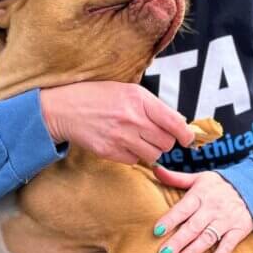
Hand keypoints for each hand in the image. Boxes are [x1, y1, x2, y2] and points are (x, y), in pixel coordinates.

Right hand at [39, 82, 193, 164]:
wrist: (64, 108)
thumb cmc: (98, 97)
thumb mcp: (127, 90)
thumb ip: (153, 106)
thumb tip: (178, 123)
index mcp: (139, 99)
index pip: (174, 123)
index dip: (186, 135)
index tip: (187, 139)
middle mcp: (132, 119)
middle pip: (166, 142)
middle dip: (164, 141)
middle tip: (153, 135)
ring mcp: (120, 137)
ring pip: (153, 155)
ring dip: (149, 149)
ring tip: (136, 138)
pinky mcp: (110, 152)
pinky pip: (135, 161)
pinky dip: (133, 155)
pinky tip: (121, 143)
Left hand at [150, 166, 252, 252]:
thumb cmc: (220, 184)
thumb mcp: (200, 178)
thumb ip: (176, 178)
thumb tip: (155, 169)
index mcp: (200, 194)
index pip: (183, 209)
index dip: (170, 220)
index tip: (156, 231)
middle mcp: (212, 208)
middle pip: (192, 227)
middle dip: (177, 241)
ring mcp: (226, 220)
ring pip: (207, 238)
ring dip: (192, 252)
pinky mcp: (239, 230)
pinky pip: (228, 246)